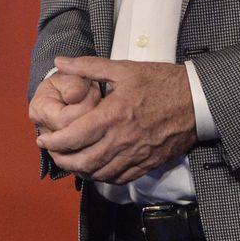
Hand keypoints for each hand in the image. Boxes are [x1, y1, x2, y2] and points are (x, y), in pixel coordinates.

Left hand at [35, 57, 196, 182]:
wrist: (197, 100)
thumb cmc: (160, 81)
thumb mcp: (123, 68)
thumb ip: (88, 67)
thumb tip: (59, 61)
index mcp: (113, 115)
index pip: (74, 137)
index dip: (53, 142)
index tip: (42, 139)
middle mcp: (122, 140)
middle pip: (83, 161)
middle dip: (62, 159)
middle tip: (51, 152)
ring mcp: (136, 156)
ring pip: (99, 174)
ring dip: (79, 171)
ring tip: (69, 161)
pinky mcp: (147, 165)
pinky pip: (119, 179)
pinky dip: (101, 177)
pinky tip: (94, 169)